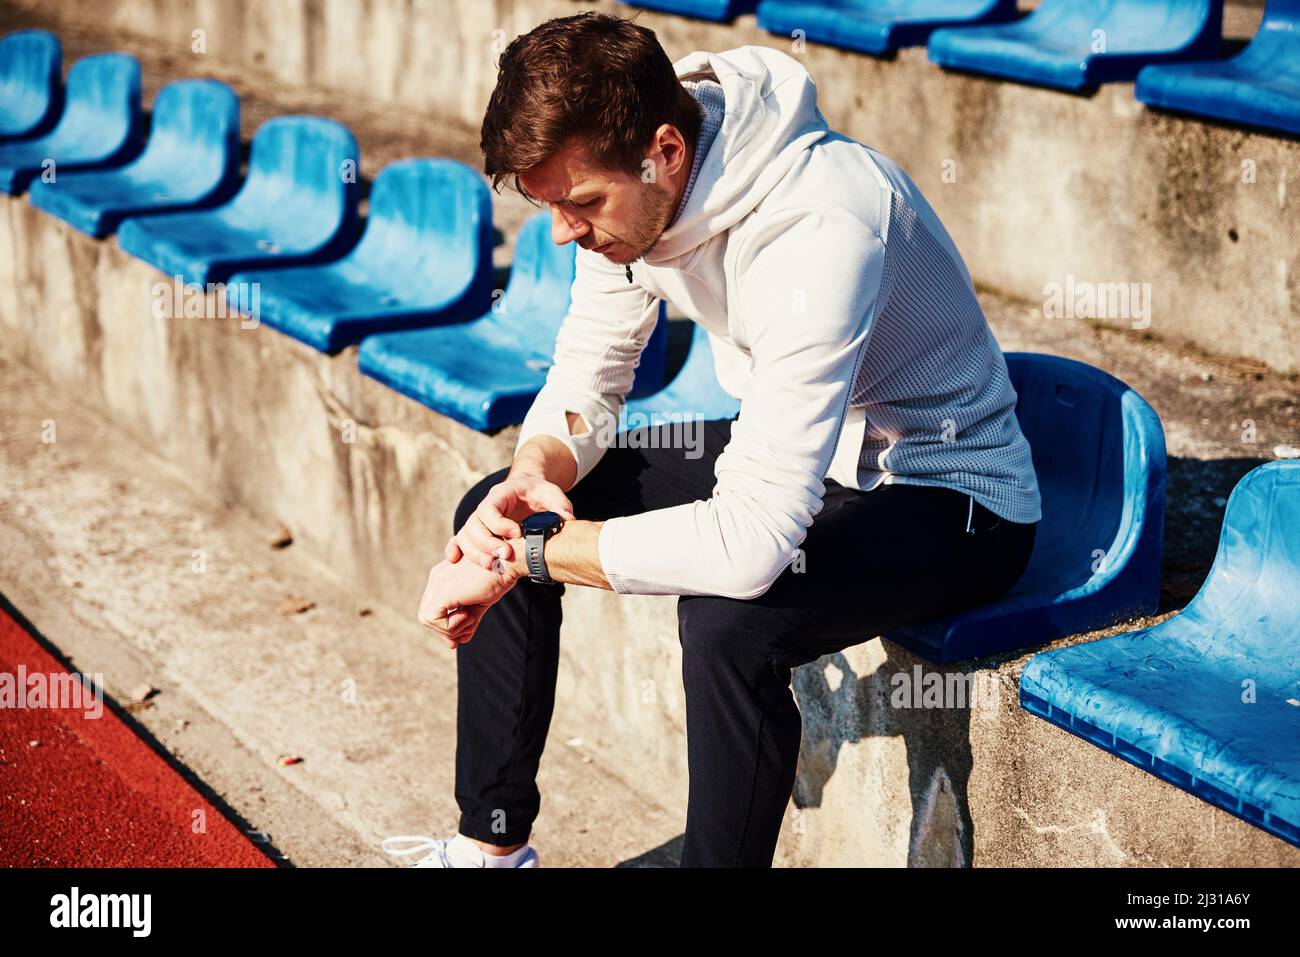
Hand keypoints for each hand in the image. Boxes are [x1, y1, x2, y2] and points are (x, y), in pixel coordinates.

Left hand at [417, 555, 519, 648]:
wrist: (508, 563)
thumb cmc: (498, 577)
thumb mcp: (480, 601)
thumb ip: (468, 619)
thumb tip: (462, 639)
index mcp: (443, 577)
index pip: (432, 608)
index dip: (445, 625)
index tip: (463, 633)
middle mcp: (436, 578)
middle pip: (426, 615)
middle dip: (446, 630)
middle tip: (469, 627)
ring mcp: (437, 584)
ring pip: (427, 619)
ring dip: (450, 628)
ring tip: (471, 618)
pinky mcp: (443, 593)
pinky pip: (433, 619)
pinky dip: (450, 626)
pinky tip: (469, 616)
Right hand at [446, 472, 574, 571]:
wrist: (526, 492)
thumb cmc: (538, 493)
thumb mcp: (551, 494)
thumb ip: (560, 505)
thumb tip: (568, 519)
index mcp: (500, 494)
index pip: (490, 509)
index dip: (500, 524)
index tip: (517, 534)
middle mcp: (484, 507)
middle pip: (474, 525)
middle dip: (488, 543)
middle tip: (505, 555)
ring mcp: (478, 520)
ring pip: (465, 536)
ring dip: (475, 552)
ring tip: (492, 566)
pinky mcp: (476, 532)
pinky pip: (459, 539)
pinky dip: (455, 549)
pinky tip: (453, 560)